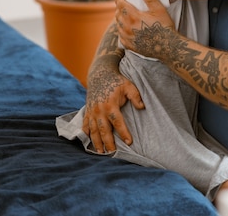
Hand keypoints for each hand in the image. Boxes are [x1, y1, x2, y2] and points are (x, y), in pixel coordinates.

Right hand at [82, 26, 143, 152]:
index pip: (118, 122)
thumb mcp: (128, 85)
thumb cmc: (117, 81)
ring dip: (96, 142)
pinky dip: (86, 134)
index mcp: (110, 105)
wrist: (100, 74)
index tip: (129, 142)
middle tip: (113, 153)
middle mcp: (99, 110)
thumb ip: (136, 96)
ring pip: (93, 130)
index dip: (124, 133)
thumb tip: (143, 107)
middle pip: (104, 130)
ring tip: (100, 152)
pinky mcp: (87, 111)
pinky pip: (85, 125)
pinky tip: (89, 142)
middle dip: (108, 143)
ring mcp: (92, 111)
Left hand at [115, 0, 175, 55]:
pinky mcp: (130, 45)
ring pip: (118, 26)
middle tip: (120, 5)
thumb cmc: (164, 27)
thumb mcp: (159, 10)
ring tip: (122, 16)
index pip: (121, 5)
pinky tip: (124, 30)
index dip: (118, 0)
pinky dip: (121, 31)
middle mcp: (128, 27)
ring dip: (119, 20)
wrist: (167, 47)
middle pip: (118, 15)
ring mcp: (128, 37)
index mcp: (134, 17)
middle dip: (118, 9)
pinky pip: (121, 37)